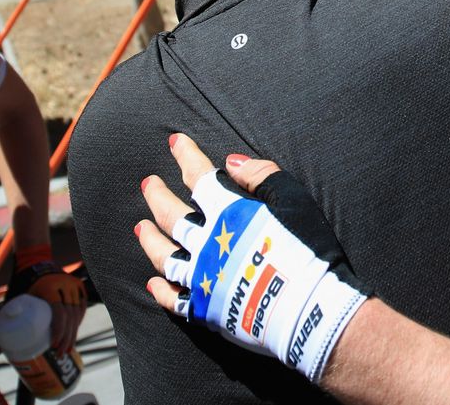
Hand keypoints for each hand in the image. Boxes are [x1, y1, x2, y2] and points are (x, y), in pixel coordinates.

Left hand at [9, 261, 87, 352]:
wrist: (35, 260)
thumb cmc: (21, 282)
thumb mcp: (14, 297)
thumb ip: (7, 321)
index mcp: (49, 288)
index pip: (59, 313)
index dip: (59, 332)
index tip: (54, 346)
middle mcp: (64, 286)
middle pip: (70, 317)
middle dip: (67, 338)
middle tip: (60, 353)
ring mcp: (73, 285)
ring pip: (77, 313)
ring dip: (74, 332)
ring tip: (68, 347)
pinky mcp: (77, 285)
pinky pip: (81, 306)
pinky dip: (79, 319)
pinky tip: (74, 331)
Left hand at [135, 133, 367, 381]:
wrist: (309, 308)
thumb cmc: (306, 250)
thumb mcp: (293, 200)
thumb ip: (261, 176)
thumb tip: (230, 162)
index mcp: (228, 214)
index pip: (199, 177)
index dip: (186, 156)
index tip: (174, 141)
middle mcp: (207, 244)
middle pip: (172, 216)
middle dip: (157, 196)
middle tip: (147, 184)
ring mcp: (202, 278)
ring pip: (164, 256)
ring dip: (149, 239)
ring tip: (140, 228)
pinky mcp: (205, 309)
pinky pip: (174, 299)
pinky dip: (161, 290)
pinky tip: (153, 282)